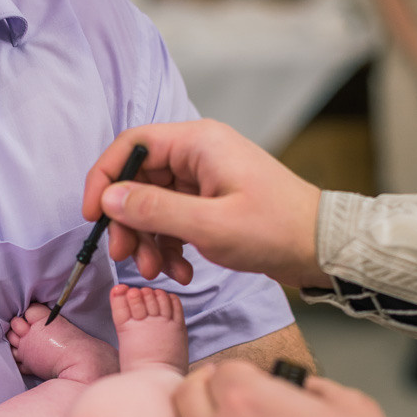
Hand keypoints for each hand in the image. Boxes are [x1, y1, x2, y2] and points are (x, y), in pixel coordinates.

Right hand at [82, 120, 326, 288]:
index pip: (132, 146)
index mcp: (199, 143)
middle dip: (129, 222)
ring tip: (159, 273)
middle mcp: (199, 154)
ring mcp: (206, 179)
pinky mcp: (212, 203)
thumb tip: (109, 198)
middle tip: (127, 257)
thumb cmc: (276, 230)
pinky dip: (170, 246)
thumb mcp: (209, 224)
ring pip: (154, 204)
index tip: (93, 217)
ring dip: (149, 241)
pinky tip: (181, 272)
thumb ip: (155, 209)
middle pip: (139, 180)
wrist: (322, 249)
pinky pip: (175, 220)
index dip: (105, 179)